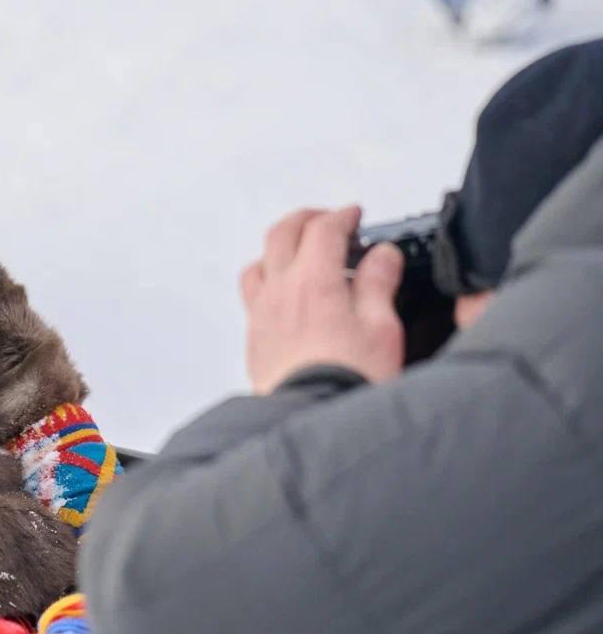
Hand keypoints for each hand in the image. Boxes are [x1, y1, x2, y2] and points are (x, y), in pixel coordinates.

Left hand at [239, 206, 405, 393]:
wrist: (314, 417)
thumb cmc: (348, 379)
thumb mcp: (381, 327)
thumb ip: (378, 284)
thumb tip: (382, 255)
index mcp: (314, 282)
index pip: (323, 230)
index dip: (342, 216)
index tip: (355, 216)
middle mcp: (280, 292)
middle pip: (282, 234)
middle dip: (307, 219)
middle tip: (328, 220)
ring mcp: (262, 313)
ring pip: (259, 262)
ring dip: (280, 247)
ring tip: (301, 252)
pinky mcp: (255, 337)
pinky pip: (252, 293)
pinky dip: (267, 278)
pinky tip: (283, 291)